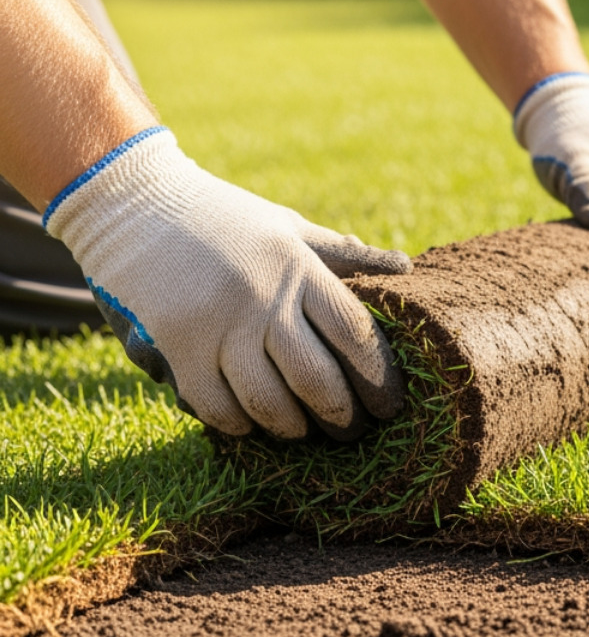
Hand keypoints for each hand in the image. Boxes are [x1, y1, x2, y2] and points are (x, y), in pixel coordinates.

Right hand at [44, 127, 410, 440]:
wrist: (136, 205)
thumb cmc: (226, 221)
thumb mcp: (289, 227)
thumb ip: (343, 255)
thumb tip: (405, 268)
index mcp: (300, 269)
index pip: (355, 333)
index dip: (379, 377)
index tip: (390, 404)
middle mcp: (263, 298)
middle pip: (317, 378)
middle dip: (342, 416)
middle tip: (351, 430)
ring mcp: (218, 324)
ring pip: (268, 402)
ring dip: (292, 428)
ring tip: (303, 430)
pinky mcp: (177, 345)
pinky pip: (215, 406)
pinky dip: (238, 424)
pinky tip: (251, 423)